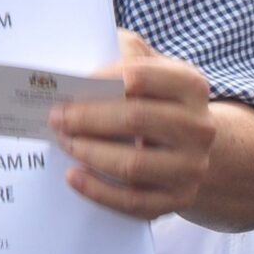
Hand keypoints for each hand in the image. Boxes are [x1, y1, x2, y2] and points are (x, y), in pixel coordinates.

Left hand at [48, 29, 217, 219]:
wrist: (191, 144)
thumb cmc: (157, 98)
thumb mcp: (151, 66)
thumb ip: (122, 50)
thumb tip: (77, 54)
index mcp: (190, 85)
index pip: (139, 77)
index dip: (99, 80)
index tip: (68, 84)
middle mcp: (199, 127)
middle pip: (135, 119)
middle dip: (87, 117)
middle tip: (55, 116)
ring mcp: (191, 167)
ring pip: (133, 165)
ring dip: (89, 153)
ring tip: (62, 141)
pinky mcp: (178, 199)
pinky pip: (134, 203)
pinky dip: (99, 191)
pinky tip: (73, 176)